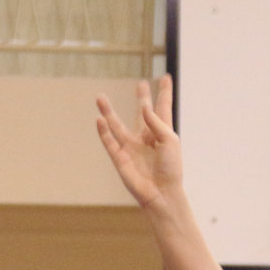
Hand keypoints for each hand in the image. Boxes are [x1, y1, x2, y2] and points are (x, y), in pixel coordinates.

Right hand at [95, 76, 182, 210]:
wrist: (161, 193)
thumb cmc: (171, 168)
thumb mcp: (170, 141)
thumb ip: (157, 123)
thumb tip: (143, 109)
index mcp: (162, 133)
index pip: (163, 108)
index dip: (163, 93)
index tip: (165, 77)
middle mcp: (146, 138)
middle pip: (142, 113)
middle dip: (141, 98)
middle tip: (140, 83)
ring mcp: (132, 147)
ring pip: (117, 125)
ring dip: (108, 111)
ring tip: (100, 97)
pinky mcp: (120, 158)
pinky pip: (109, 142)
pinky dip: (103, 131)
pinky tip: (99, 119)